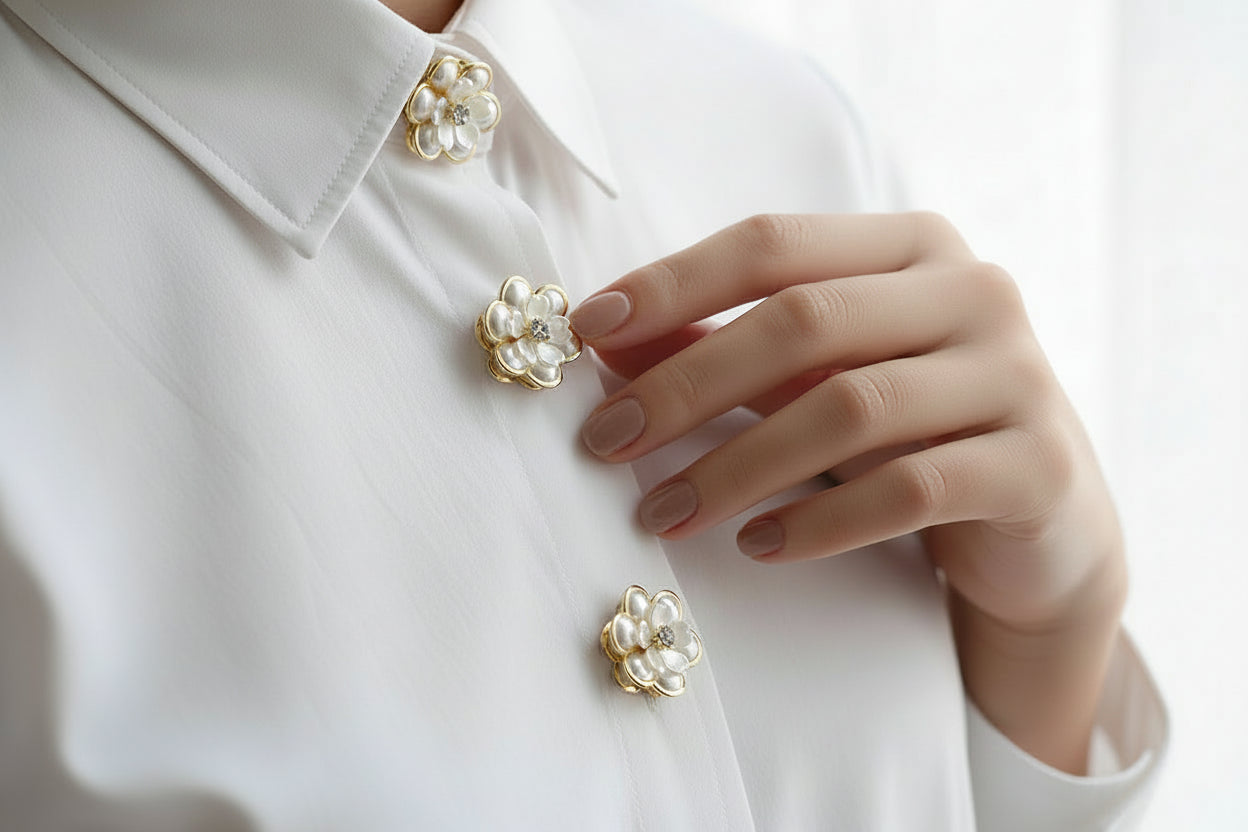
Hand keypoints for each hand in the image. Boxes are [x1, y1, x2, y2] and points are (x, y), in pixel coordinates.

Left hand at [572, 213, 1126, 770]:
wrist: (1045, 524)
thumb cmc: (913, 432)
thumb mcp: (818, 380)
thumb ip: (726, 350)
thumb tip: (607, 344)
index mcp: (912, 246)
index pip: (772, 241)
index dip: (673, 281)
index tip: (587, 331)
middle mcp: (973, 292)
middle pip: (802, 319)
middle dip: (686, 383)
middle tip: (604, 440)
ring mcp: (1016, 375)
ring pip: (850, 406)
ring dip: (737, 465)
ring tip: (663, 513)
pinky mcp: (1036, 467)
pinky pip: (910, 488)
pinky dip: (820, 520)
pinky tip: (758, 546)